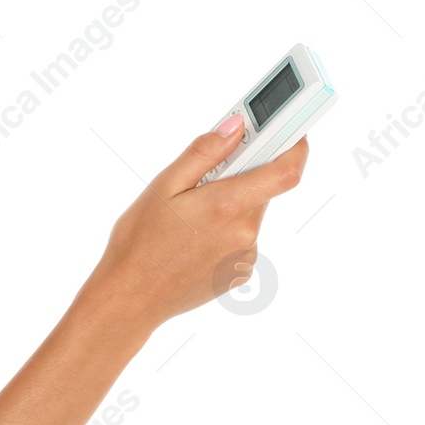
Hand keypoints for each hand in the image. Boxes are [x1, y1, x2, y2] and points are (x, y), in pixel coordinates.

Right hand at [84, 117, 308, 334]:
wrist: (129, 298)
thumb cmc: (138, 244)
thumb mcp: (163, 187)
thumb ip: (204, 153)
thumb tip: (235, 126)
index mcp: (227, 206)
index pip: (287, 170)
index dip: (295, 146)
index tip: (290, 133)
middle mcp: (245, 233)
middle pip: (262, 190)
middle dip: (241, 179)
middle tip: (204, 184)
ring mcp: (244, 256)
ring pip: (250, 216)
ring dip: (230, 209)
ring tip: (189, 223)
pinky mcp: (239, 273)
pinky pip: (242, 241)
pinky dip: (225, 234)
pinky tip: (193, 244)